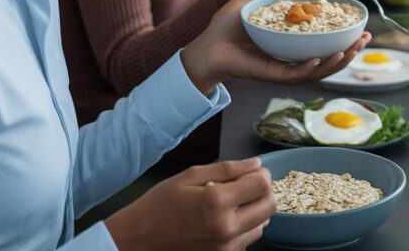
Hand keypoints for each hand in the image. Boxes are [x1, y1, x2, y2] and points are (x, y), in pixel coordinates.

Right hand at [105, 158, 274, 250]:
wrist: (138, 240)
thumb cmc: (159, 205)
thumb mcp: (190, 176)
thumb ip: (227, 169)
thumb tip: (256, 165)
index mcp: (216, 202)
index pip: (263, 184)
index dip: (260, 173)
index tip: (250, 172)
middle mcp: (226, 228)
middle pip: (270, 206)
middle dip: (263, 191)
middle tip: (246, 186)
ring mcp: (226, 247)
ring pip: (263, 224)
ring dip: (254, 210)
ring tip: (231, 204)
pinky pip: (248, 238)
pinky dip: (244, 226)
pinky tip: (224, 219)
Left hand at [181, 0, 370, 94]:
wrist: (205, 46)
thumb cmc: (225, 27)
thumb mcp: (252, 5)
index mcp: (291, 43)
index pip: (322, 40)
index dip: (342, 34)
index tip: (358, 24)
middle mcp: (291, 58)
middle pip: (328, 57)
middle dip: (350, 50)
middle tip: (367, 39)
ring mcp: (284, 69)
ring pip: (319, 69)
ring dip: (339, 61)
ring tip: (354, 49)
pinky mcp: (274, 75)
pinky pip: (299, 74)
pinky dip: (315, 67)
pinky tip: (327, 58)